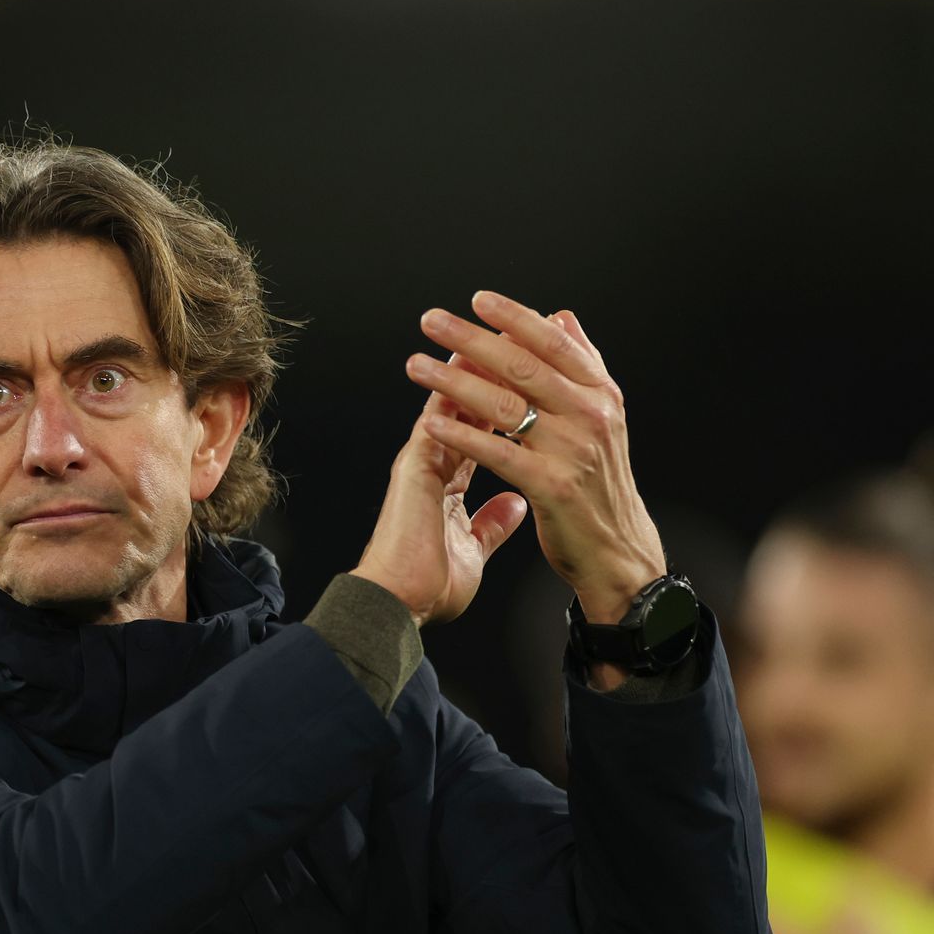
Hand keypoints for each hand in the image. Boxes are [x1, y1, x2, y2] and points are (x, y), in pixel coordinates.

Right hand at [351, 350, 529, 624]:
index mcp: (448, 480)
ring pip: (451, 400)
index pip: (484, 426)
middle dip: (492, 365)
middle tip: (513, 329)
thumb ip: (493, 522)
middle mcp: (435, 462)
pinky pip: (438, 417)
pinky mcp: (414, 467)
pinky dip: (454, 388)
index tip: (535, 369)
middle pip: (469, 402)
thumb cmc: (429, 586)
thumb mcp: (475, 548)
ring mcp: (422, 461)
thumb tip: (516, 503)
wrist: (398, 607)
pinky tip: (469, 360)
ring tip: (489, 326)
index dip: (508, 396)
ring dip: (469, 363)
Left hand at [403, 293, 666, 628]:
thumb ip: (581, 366)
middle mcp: (591, 417)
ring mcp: (573, 451)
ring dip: (453, 383)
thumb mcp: (602, 418)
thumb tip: (562, 316)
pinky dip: (462, 436)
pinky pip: (498, 453)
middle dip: (472, 340)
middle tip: (433, 322)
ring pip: (504, 405)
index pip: (555, 344)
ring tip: (417, 366)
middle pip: (523, 366)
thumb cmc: (599, 484)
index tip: (478, 300)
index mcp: (601, 395)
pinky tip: (431, 423)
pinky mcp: (552, 486)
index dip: (515, 318)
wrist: (617, 551)